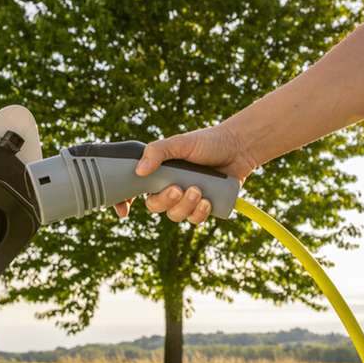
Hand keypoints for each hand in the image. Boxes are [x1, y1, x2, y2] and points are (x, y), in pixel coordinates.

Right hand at [113, 124, 255, 223]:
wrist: (239, 147)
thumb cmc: (208, 142)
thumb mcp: (180, 143)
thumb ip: (158, 152)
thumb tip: (140, 171)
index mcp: (159, 172)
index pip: (135, 189)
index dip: (124, 202)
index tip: (124, 211)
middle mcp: (170, 186)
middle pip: (156, 206)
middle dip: (166, 201)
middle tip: (178, 188)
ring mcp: (187, 198)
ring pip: (176, 215)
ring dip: (185, 206)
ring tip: (198, 191)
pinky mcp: (204, 207)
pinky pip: (195, 219)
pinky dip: (199, 213)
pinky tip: (207, 201)